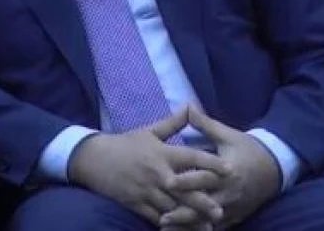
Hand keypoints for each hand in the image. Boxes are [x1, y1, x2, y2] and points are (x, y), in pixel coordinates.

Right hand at [67, 107, 232, 226]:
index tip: (229, 170)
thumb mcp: (149, 131)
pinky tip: (181, 229)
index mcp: (163, 154)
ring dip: (190, 218)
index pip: (191, 158)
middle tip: (221, 211)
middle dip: (203, 201)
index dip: (211, 164)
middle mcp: (158, 174)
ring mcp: (147, 191)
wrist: (94, 159)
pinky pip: (156, 217)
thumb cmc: (125, 144)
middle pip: (185, 189)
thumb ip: (173, 123)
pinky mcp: (136, 204)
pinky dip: (169, 224)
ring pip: (172, 207)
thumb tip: (190, 106)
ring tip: (207, 226)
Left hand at [160, 106, 281, 229]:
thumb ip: (206, 125)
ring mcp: (232, 207)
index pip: (204, 177)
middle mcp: (229, 192)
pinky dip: (200, 229)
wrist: (275, 168)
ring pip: (208, 219)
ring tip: (166, 226)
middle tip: (161, 216)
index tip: (167, 182)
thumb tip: (188, 106)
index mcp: (226, 170)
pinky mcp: (235, 217)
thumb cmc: (247, 149)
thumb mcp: (228, 135)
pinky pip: (216, 227)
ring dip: (188, 224)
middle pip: (203, 204)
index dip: (186, 181)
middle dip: (183, 210)